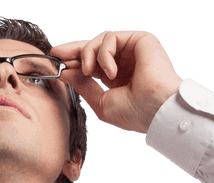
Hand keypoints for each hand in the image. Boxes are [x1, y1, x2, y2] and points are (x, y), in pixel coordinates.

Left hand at [51, 30, 181, 134]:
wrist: (157, 110)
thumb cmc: (134, 113)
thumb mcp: (101, 102)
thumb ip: (83, 86)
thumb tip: (64, 73)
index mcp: (117, 79)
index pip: (91, 66)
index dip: (74, 63)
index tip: (56, 63)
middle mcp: (124, 63)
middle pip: (94, 49)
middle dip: (73, 50)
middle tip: (57, 52)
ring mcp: (132, 51)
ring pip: (99, 42)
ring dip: (87, 55)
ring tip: (88, 71)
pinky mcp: (139, 40)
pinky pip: (110, 38)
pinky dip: (104, 54)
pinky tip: (110, 71)